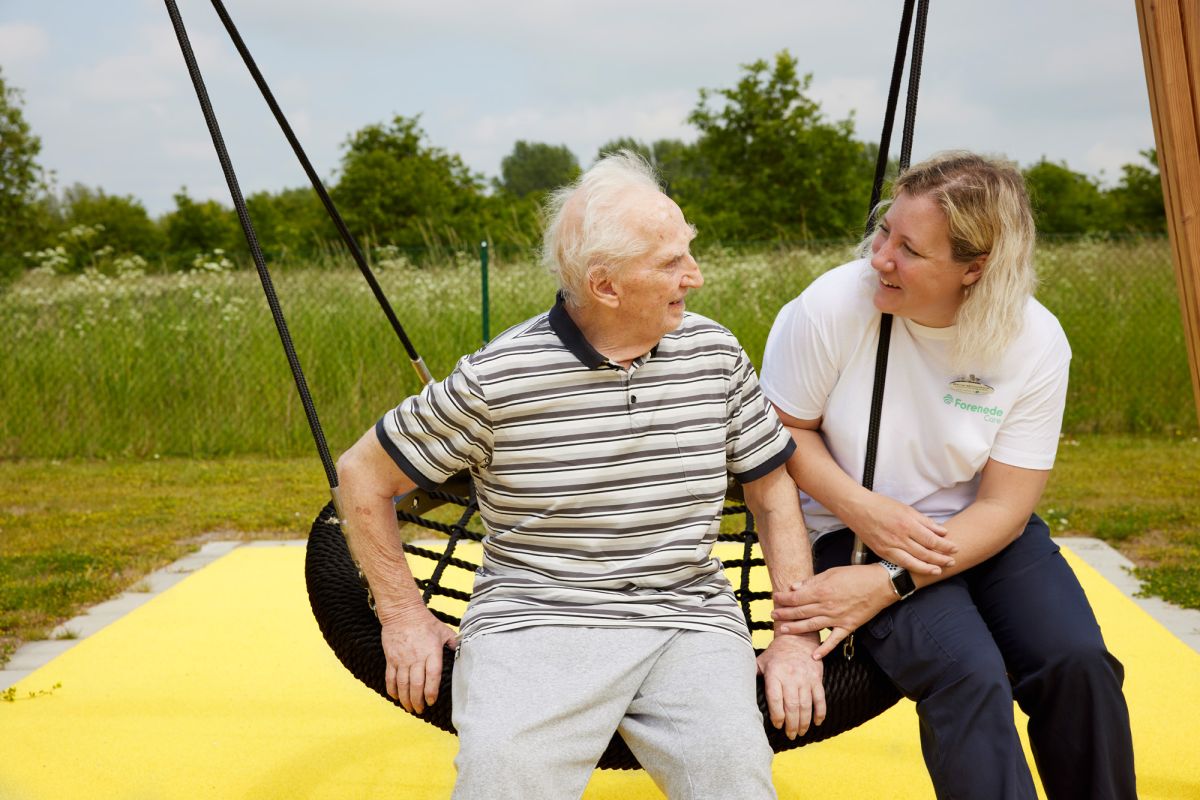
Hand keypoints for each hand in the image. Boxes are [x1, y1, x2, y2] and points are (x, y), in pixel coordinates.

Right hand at [379, 607, 458, 713]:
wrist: (402, 612)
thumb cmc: (425, 621)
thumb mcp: (443, 630)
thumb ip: (454, 643)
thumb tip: (465, 651)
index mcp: (431, 652)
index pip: (432, 676)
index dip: (432, 691)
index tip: (432, 701)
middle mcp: (416, 657)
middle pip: (416, 684)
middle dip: (418, 701)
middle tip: (421, 710)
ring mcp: (402, 659)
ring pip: (402, 684)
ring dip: (405, 699)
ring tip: (410, 708)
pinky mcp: (391, 659)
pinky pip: (390, 678)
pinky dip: (392, 690)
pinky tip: (396, 697)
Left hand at [756, 632, 825, 738]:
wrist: (798, 639)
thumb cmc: (776, 654)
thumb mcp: (761, 661)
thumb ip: (752, 675)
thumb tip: (737, 688)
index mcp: (775, 674)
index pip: (775, 699)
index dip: (777, 715)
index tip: (777, 725)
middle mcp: (791, 677)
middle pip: (792, 706)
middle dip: (791, 724)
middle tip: (790, 735)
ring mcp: (805, 679)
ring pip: (806, 705)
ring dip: (804, 722)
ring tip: (800, 732)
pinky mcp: (816, 679)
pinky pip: (820, 698)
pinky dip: (820, 712)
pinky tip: (817, 722)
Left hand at [772, 565, 895, 658]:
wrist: (880, 584)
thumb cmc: (856, 576)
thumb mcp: (831, 573)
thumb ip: (812, 582)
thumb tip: (795, 587)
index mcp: (821, 590)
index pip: (796, 597)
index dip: (783, 599)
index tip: (775, 598)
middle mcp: (827, 606)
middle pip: (800, 612)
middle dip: (784, 614)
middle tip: (773, 616)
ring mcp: (837, 618)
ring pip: (811, 626)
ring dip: (795, 629)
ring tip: (783, 631)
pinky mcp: (848, 627)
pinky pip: (834, 640)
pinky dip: (824, 649)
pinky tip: (814, 656)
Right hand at [847, 492, 955, 574]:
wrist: (857, 509)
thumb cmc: (881, 505)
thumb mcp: (906, 509)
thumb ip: (925, 521)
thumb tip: (942, 531)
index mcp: (907, 524)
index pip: (931, 540)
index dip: (945, 546)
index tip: (954, 548)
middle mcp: (900, 537)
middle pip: (925, 552)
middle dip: (941, 558)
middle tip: (952, 561)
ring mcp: (890, 546)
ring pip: (914, 562)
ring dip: (929, 567)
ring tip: (939, 570)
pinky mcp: (882, 552)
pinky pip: (900, 563)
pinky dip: (912, 567)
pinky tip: (920, 569)